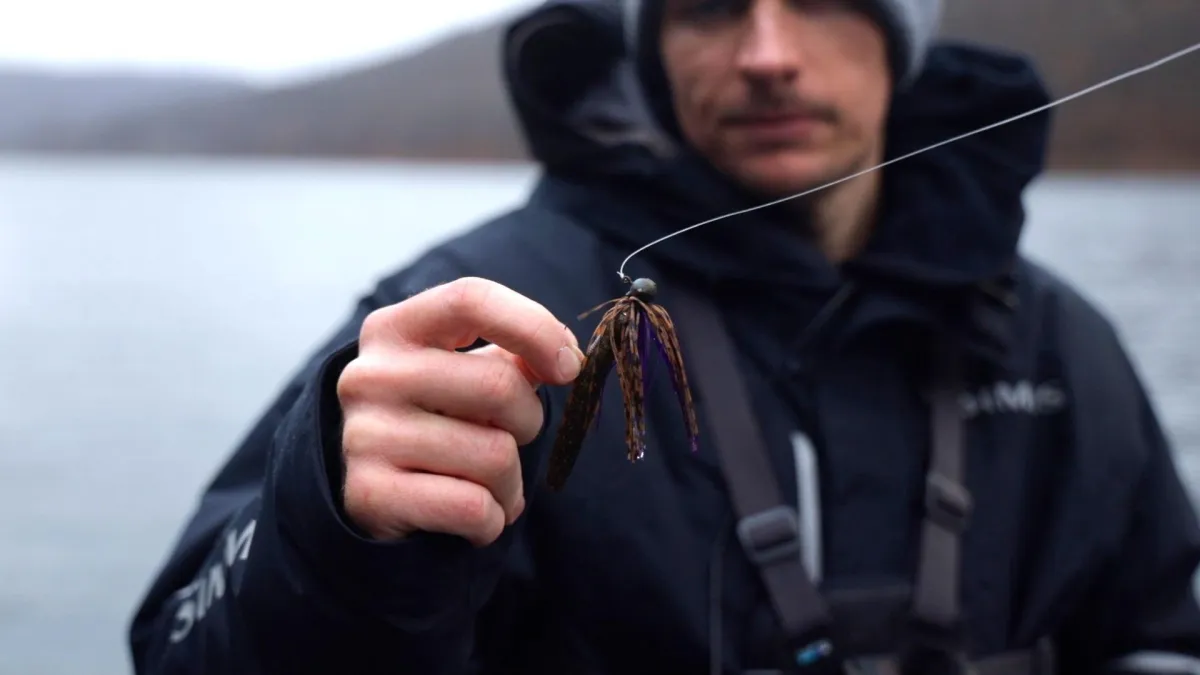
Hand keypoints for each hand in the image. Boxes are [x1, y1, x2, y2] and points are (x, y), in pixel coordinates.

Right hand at [336, 277, 583, 545]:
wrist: (374, 494)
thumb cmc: (436, 420)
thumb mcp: (464, 373)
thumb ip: (514, 355)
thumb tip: (567, 355)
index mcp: (395, 329)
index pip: (472, 300)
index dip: (534, 328)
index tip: (568, 367)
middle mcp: (370, 375)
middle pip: (499, 385)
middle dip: (529, 421)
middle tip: (512, 438)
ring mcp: (364, 435)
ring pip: (496, 456)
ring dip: (511, 482)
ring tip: (487, 484)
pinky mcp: (369, 494)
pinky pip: (474, 507)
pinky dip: (493, 520)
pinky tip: (474, 516)